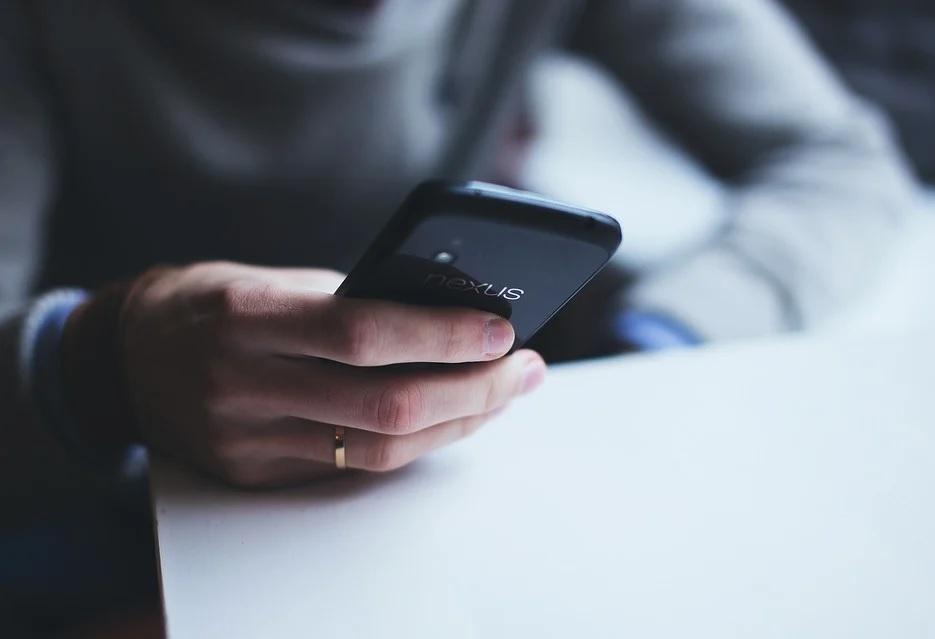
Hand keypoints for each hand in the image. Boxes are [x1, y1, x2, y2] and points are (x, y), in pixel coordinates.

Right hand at [118, 262, 545, 486]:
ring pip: (379, 449)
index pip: (362, 332)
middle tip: (526, 369)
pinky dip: (415, 443)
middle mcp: (241, 385)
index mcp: (246, 318)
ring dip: (459, 423)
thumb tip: (449, 316)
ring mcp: (245, 439)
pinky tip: (454, 418)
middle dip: (474, 391)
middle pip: (384, 405)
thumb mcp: (272, 280)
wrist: (128, 356)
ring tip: (504, 394)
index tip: (503, 330)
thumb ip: (351, 300)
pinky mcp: (253, 472)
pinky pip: (354, 467)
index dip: (442, 334)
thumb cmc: (214, 302)